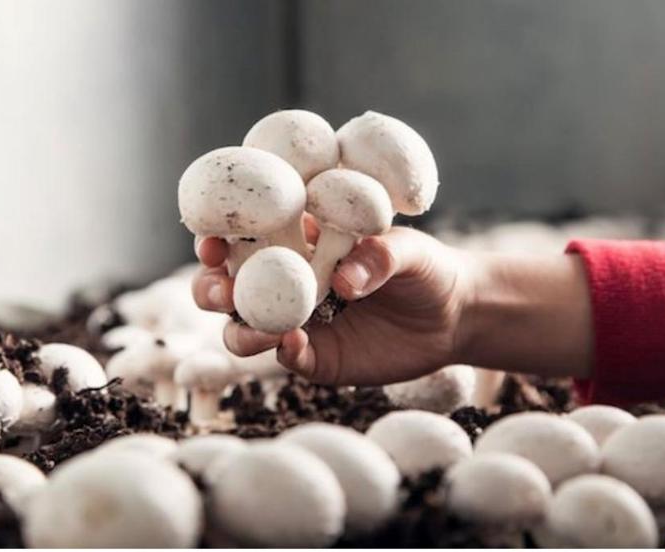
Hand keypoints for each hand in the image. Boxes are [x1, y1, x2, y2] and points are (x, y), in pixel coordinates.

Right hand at [192, 222, 472, 385]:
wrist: (454, 316)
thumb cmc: (424, 266)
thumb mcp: (407, 250)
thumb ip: (377, 256)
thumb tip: (341, 281)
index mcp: (297, 243)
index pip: (243, 238)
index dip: (216, 237)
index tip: (211, 241)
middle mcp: (286, 283)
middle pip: (227, 288)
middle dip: (211, 289)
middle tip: (222, 290)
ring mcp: (297, 323)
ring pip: (244, 329)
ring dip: (240, 328)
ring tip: (260, 328)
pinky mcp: (316, 358)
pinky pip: (286, 358)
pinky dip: (283, 352)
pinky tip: (295, 343)